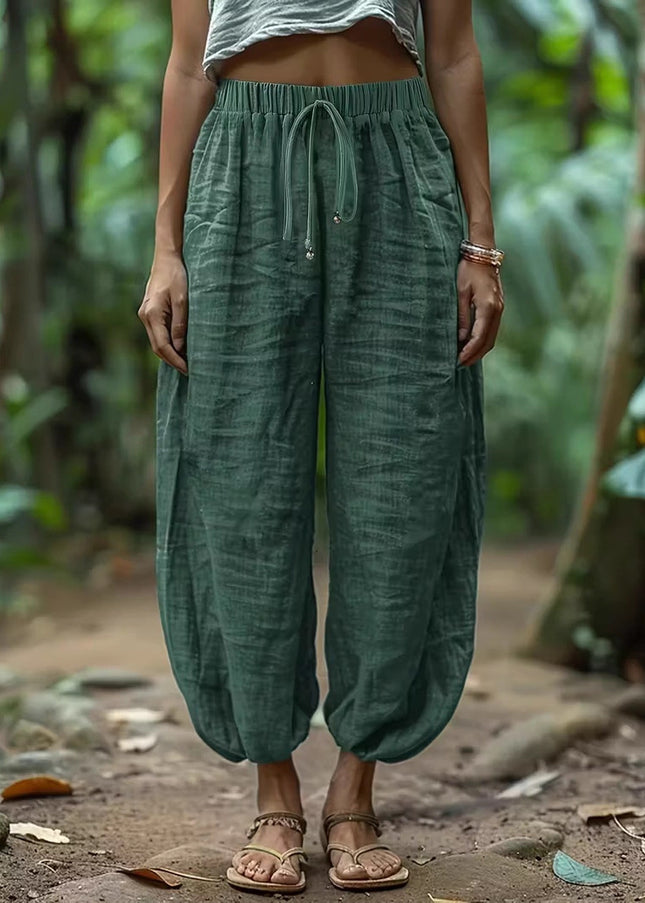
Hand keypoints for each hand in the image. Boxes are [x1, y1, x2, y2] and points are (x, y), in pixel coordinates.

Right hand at [138, 251, 187, 374]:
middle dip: (173, 360)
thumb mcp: (182, 300)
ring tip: (187, 361)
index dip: (175, 360)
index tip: (189, 369)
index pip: (162, 346)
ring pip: (157, 341)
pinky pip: (158, 333)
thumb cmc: (176, 275)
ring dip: (170, 353)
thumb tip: (179, 348)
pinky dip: (168, 343)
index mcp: (151, 314)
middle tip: (190, 370)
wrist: (166, 258)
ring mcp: (145, 315)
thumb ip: (180, 325)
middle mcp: (145, 316)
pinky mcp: (150, 312)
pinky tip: (180, 347)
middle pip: (157, 347)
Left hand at [457, 259, 503, 365]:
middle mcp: (497, 310)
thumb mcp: (460, 293)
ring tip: (464, 358)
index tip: (458, 361)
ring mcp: (500, 309)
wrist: (482, 253)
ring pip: (492, 337)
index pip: (479, 337)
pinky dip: (483, 340)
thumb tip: (461, 339)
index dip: (469, 351)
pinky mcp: (498, 307)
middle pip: (488, 341)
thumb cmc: (468, 270)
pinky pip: (492, 329)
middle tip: (460, 365)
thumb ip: (462, 316)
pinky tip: (471, 345)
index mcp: (488, 306)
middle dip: (475, 355)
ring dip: (479, 350)